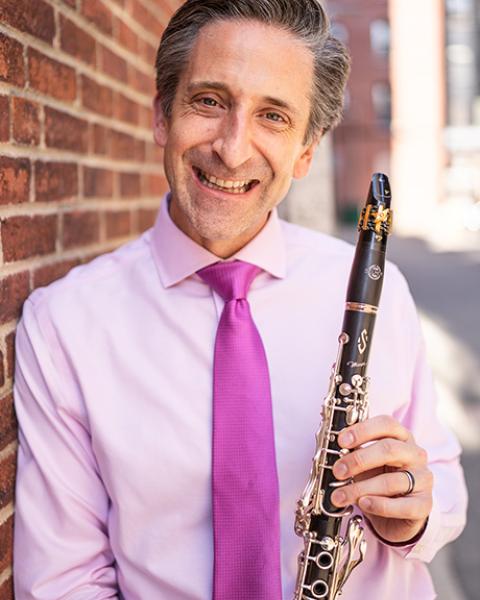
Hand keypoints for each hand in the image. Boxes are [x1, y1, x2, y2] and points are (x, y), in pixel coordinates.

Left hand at [330, 415, 432, 543]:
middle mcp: (415, 454)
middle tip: (338, 471)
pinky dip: (379, 505)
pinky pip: (403, 505)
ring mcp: (423, 479)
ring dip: (361, 489)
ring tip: (340, 495)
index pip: (386, 424)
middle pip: (389, 449)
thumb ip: (354, 453)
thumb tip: (333, 452)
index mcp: (401, 437)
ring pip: (392, 481)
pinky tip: (364, 504)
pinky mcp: (424, 505)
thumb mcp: (365, 463)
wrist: (398, 515)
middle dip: (358, 460)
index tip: (341, 441)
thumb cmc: (379, 479)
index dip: (362, 430)